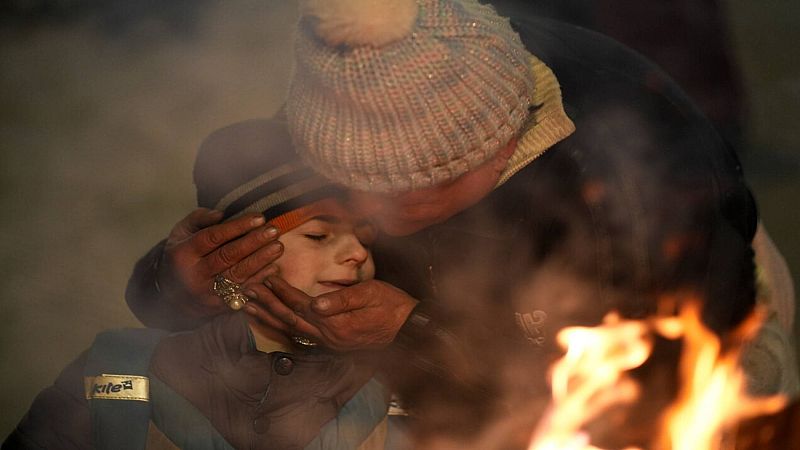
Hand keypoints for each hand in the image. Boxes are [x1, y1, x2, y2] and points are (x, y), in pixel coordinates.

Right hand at [157, 208, 283, 319]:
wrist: (171, 296)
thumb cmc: (182, 257)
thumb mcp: (181, 234)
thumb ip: (199, 219)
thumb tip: (221, 214)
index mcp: (182, 254)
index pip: (212, 237)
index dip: (237, 227)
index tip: (259, 217)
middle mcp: (193, 275)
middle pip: (227, 256)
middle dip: (253, 242)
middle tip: (274, 230)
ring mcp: (206, 293)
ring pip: (237, 275)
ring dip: (261, 260)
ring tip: (278, 246)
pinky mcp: (218, 307)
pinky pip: (242, 292)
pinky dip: (259, 279)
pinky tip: (274, 267)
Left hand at [244, 277, 418, 350]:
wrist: (409, 328)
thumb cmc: (392, 305)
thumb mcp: (371, 294)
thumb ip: (342, 299)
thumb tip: (317, 303)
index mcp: (337, 324)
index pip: (301, 304)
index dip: (282, 291)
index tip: (266, 276)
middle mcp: (330, 337)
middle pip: (290, 319)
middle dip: (267, 304)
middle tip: (246, 290)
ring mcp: (331, 343)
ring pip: (292, 330)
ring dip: (270, 318)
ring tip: (250, 307)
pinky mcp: (334, 344)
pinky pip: (302, 336)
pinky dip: (284, 326)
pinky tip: (274, 320)